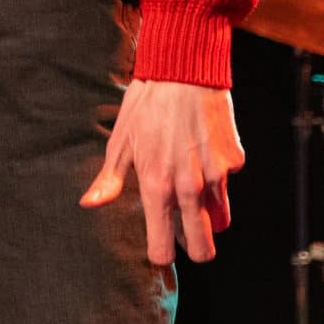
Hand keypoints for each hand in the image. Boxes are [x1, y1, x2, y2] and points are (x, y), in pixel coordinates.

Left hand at [80, 79, 244, 263]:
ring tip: (192, 191)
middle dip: (194, 248)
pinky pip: (228, 184)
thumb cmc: (146, 105)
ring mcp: (216, 176)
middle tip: (184, 233)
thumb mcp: (120, 142)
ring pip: (220, 221)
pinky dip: (218, 178)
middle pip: (203, 249)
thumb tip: (89, 204)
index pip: (163, 248)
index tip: (159, 247)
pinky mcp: (235, 161)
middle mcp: (188, 188)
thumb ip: (109, 180)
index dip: (160, 253)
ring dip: (208, 216)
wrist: (182, 71)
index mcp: (156, 187)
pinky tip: (202, 153)